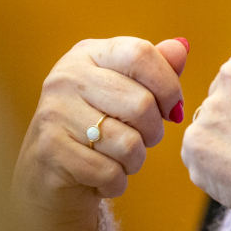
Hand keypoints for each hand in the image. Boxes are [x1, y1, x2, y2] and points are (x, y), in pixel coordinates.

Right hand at [13, 35, 186, 230]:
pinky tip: (102, 176)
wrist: (49, 174)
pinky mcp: (50, 150)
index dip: (168, 86)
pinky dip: (116, 182)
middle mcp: (66, 77)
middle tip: (142, 140)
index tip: (172, 109)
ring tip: (119, 159)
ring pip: (129, 143)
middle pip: (141, 104)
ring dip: (134, 161)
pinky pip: (109, 172)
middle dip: (154, 132)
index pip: (140, 54)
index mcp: (87, 54)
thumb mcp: (124, 90)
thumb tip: (181, 48)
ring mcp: (54, 112)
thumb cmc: (97, 127)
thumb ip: (153, 68)